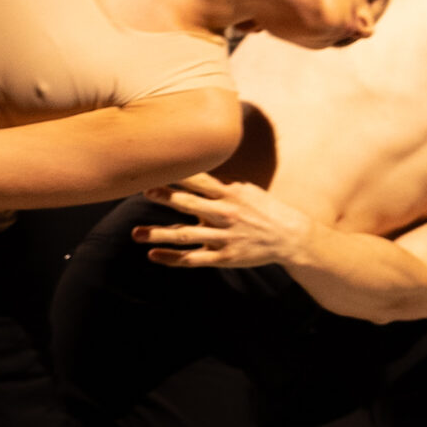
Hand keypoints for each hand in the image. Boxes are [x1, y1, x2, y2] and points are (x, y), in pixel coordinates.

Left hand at [133, 173, 316, 268]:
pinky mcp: (224, 257)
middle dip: (167, 197)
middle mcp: (225, 214)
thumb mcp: (244, 190)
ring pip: (186, 235)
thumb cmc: (262, 209)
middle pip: (190, 204)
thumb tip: (192, 170)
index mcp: (230, 194)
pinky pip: (193, 259)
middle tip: (145, 191)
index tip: (157, 167)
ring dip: (159, 233)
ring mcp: (224, 237)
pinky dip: (172, 258)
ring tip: (136, 233)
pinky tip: (153, 255)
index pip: (199, 180)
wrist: (290, 238)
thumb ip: (218, 184)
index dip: (178, 174)